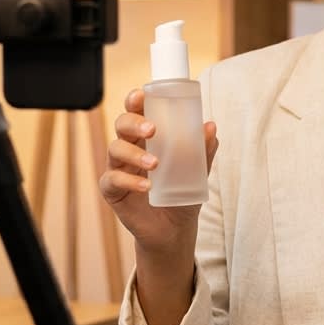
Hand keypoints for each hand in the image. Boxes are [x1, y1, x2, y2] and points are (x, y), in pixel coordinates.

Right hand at [97, 88, 218, 258]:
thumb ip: (203, 150)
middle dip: (133, 122)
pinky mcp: (113, 190)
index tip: (141, 95)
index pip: (137, 112)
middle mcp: (130, 148)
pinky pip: (113, 179)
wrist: (174, 229)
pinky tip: (147, 186)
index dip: (134, 100)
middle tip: (152, 129)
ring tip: (155, 164)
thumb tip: (210, 126)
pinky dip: (129, 180)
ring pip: (115, 149)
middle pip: (121, 124)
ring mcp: (118, 168)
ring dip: (135, 153)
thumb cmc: (181, 193)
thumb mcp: (197, 171)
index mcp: (147, 137)